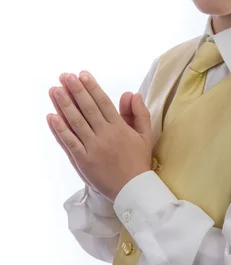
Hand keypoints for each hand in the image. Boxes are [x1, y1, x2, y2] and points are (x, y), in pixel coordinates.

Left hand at [47, 71, 152, 200]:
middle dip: (75, 90)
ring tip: (54, 90)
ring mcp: (92, 147)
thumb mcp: (145, 135)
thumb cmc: (139, 161)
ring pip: (76, 122)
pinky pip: (69, 142)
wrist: (133, 190)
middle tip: (65, 76)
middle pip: (87, 108)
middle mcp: (105, 134)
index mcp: (119, 127)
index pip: (103, 102)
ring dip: (64, 105)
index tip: (82, 74)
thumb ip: (140, 113)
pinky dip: (59, 129)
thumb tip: (132, 93)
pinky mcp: (82, 160)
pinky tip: (51, 116)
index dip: (91, 87)